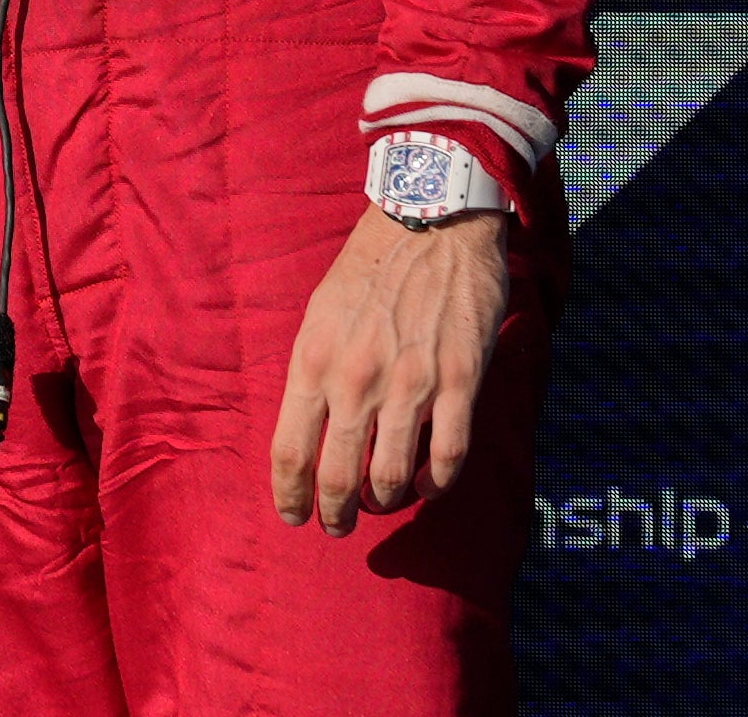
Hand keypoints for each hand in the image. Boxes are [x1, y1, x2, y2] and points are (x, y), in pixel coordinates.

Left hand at [269, 201, 509, 535]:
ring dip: (385, 503)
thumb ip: (314, 370)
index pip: (289, 451)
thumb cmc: (369, 268)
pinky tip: (427, 485)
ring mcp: (410, 384)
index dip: (289, 496)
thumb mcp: (319, 314)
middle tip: (337, 527)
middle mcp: (355, 380)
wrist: (430, 221)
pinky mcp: (458, 381)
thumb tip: (311, 426)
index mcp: (312, 360)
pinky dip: (436, 484)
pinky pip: (447, 457)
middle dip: (335, 514)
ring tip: (382, 506)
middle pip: (337, 477)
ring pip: (392, 477)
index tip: (293, 516)